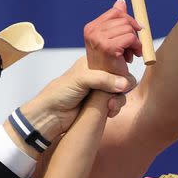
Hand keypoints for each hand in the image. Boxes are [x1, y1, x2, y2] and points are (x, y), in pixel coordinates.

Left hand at [19, 57, 135, 141]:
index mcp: (93, 63)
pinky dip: (115, 108)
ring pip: (121, 92)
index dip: (122, 68)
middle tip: (114, 95)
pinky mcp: (102, 104)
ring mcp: (101, 91)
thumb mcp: (81, 80)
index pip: (115, 61)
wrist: (51, 115)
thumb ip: (103, 78)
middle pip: (122, 78)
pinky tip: (108, 112)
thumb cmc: (60, 93)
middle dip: (122, 88)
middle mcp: (99, 76)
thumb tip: (125, 83)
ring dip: (118, 100)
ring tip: (109, 107)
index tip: (123, 78)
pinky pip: (117, 104)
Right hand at [84, 0, 140, 75]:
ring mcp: (99, 39)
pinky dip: (136, 46)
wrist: (103, 87)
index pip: (116, 12)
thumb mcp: (112, 40)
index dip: (129, 21)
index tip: (135, 32)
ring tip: (131, 54)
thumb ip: (116, 22)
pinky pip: (130, 38)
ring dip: (136, 41)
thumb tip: (121, 2)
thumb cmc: (108, 65)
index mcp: (92, 28)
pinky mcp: (108, 48)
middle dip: (133, 32)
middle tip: (133, 48)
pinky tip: (133, 57)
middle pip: (124, 19)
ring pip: (129, 28)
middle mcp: (93, 32)